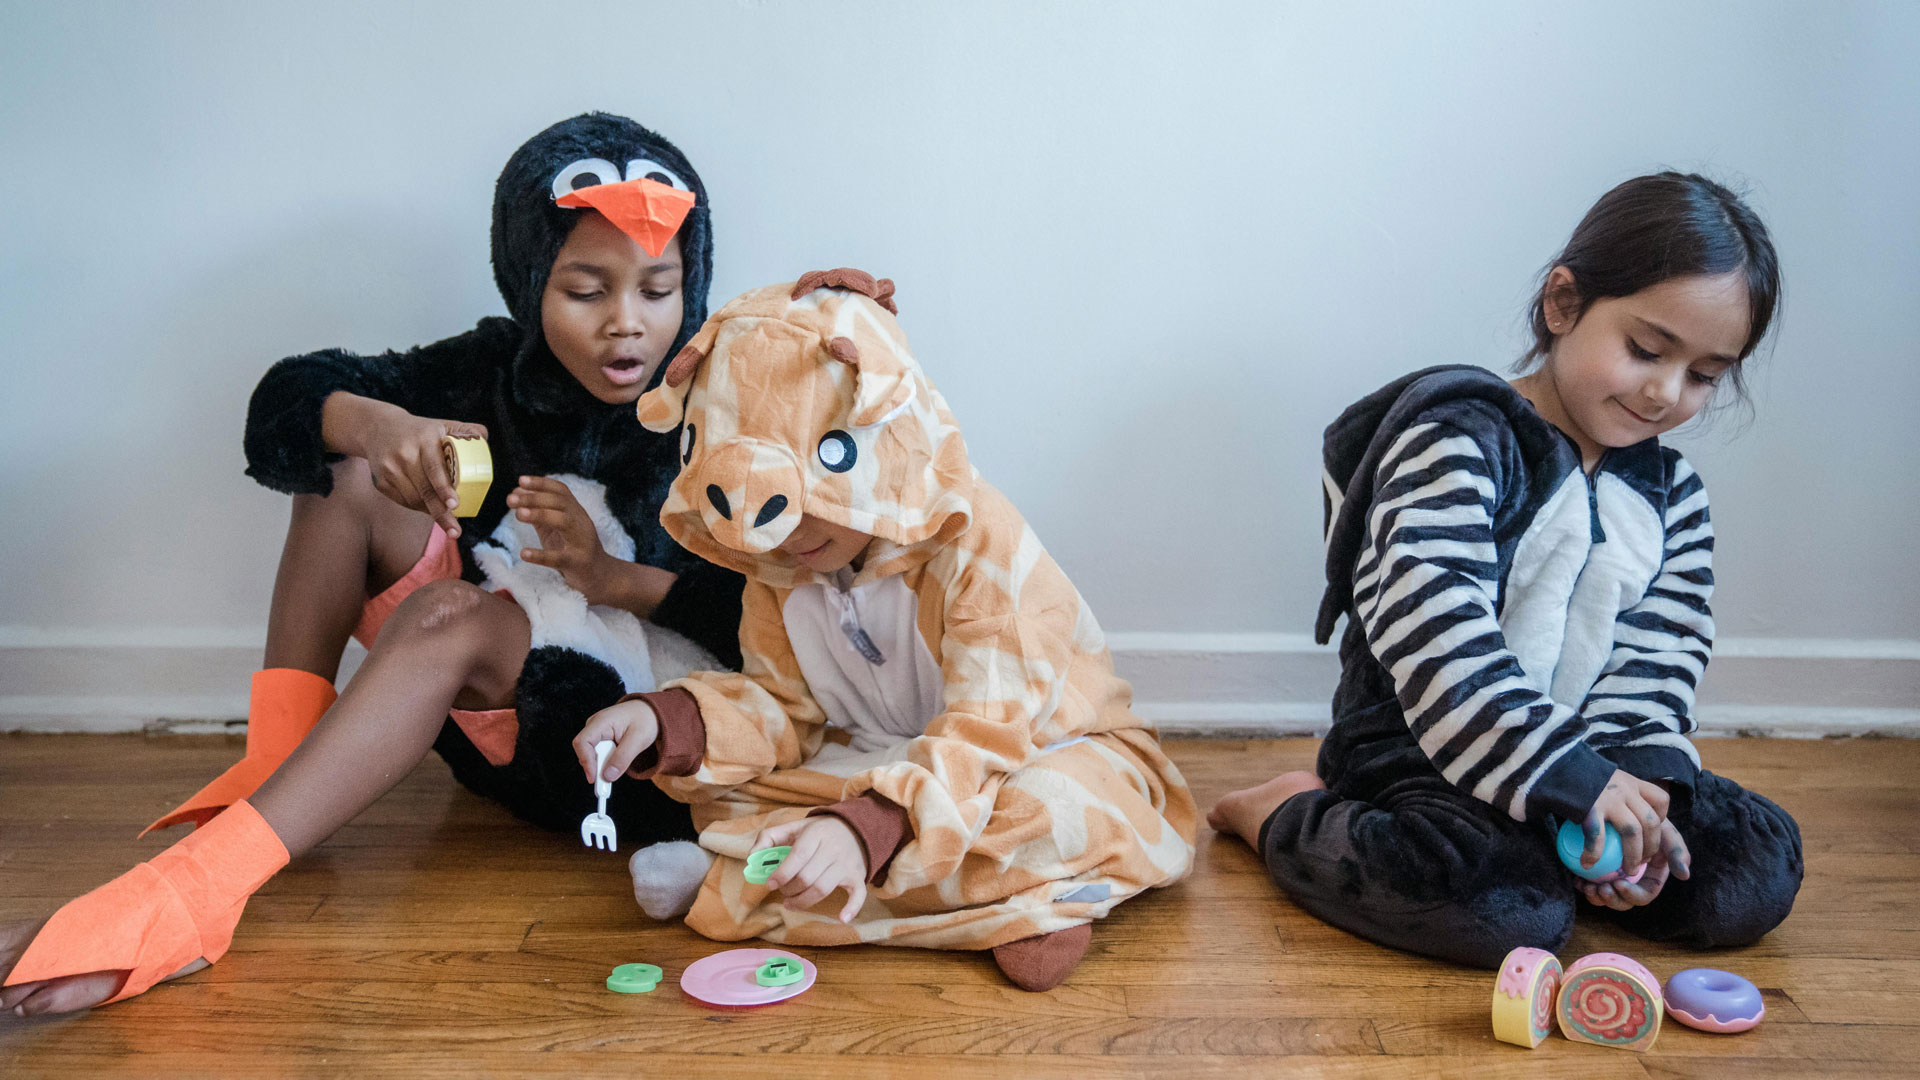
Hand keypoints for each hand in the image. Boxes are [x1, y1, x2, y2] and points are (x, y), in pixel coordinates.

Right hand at [331, 393, 488, 538]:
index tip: (454, 504)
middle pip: (424, 489)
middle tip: (455, 530)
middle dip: (441, 512)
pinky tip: (427, 508)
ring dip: (431, 512)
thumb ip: (464, 430)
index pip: (434, 467)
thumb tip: (484, 437)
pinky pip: (403, 501)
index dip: (444, 488)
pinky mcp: (381, 481)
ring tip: (446, 521)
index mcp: (423, 438)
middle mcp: (404, 453)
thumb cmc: (418, 430)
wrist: (377, 428)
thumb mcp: (441, 424)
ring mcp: (389, 468)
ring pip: (413, 499)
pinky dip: (418, 507)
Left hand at [507, 476, 615, 603]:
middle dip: (534, 497)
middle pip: (560, 503)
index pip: (561, 491)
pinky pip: (559, 557)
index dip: (541, 483)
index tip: (520, 480)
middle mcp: (581, 523)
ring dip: (540, 515)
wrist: (600, 577)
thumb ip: (539, 512)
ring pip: (563, 522)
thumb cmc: (574, 550)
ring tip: (518, 514)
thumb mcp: (557, 529)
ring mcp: (581, 542)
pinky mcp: (578, 563)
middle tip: (511, 499)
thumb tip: (517, 493)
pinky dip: (540, 555)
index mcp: (576, 512)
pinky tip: (524, 553)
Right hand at [573, 698, 658, 783]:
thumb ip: (623, 758)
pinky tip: (618, 760)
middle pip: (585, 750)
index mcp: (602, 721)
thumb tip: (607, 776)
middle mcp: (594, 725)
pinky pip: (598, 753)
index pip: (583, 742)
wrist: (651, 712)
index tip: (594, 778)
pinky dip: (606, 761)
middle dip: (596, 766)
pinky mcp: (600, 738)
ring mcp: (596, 731)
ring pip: (592, 754)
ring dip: (603, 764)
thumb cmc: (645, 720)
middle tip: (608, 780)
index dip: (586, 761)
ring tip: (622, 761)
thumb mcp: (639, 740)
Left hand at [752, 816, 867, 922]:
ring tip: (791, 903)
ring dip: (803, 902)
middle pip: (807, 877)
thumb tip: (752, 857)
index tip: (770, 884)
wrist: (855, 828)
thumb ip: (768, 838)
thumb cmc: (817, 832)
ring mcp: (846, 863)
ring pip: (822, 889)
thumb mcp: (794, 827)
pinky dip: (852, 908)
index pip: (798, 856)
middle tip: (782, 891)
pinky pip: (858, 894)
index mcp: (815, 834)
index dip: (781, 874)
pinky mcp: (857, 876)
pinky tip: (842, 918)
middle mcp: (833, 848)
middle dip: (789, 889)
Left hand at [1579, 819, 1691, 909]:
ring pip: (1606, 895)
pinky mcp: (1598, 871)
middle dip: (1611, 899)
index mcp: (1651, 878)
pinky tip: (1577, 881)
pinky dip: (1584, 885)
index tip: (1619, 884)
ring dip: (1596, 896)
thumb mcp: (1665, 832)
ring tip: (1587, 887)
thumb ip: (1677, 850)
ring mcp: (1615, 877)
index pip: (1644, 895)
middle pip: (1623, 900)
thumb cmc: (1647, 819)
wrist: (1622, 806)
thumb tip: (1684, 875)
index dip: (1632, 895)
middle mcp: (1633, 881)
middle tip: (1600, 889)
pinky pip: (1591, 884)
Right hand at [1582, 769, 1674, 872]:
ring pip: (1633, 833)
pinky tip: (1588, 862)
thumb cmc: (1575, 774)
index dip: (1661, 819)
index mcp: (1631, 781)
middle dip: (1651, 847)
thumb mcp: (1605, 777)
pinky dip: (1595, 853)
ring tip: (1627, 870)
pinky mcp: (1590, 808)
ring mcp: (1610, 799)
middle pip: (1651, 822)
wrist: (1553, 763)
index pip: (1660, 800)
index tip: (1650, 832)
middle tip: (1642, 861)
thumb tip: (1617, 815)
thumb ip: (1615, 791)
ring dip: (1633, 856)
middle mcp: (1625, 789)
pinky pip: (1598, 837)